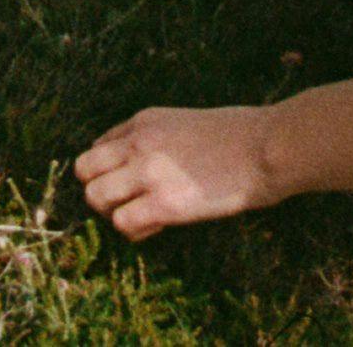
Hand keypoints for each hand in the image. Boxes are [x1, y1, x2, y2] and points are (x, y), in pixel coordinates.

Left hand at [74, 105, 280, 239]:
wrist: (268, 147)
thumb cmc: (239, 136)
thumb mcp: (184, 123)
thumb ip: (154, 139)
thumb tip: (134, 168)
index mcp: (143, 120)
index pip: (97, 147)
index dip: (110, 171)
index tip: (132, 183)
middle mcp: (138, 142)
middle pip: (84, 171)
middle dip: (100, 190)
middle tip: (127, 203)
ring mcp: (149, 172)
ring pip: (95, 198)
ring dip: (114, 212)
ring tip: (142, 216)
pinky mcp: (165, 203)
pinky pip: (123, 223)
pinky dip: (135, 231)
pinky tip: (158, 226)